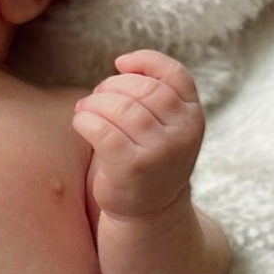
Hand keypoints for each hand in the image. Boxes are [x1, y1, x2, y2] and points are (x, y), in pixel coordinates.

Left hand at [72, 49, 204, 220]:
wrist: (149, 212)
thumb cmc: (148, 159)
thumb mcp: (164, 126)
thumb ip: (155, 96)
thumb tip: (122, 65)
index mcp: (193, 116)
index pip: (175, 75)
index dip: (145, 61)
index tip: (119, 63)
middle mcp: (183, 133)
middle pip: (144, 89)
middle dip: (113, 86)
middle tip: (95, 96)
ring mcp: (160, 151)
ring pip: (123, 108)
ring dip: (95, 103)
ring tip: (84, 110)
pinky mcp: (133, 167)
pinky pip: (104, 131)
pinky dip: (86, 121)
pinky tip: (81, 124)